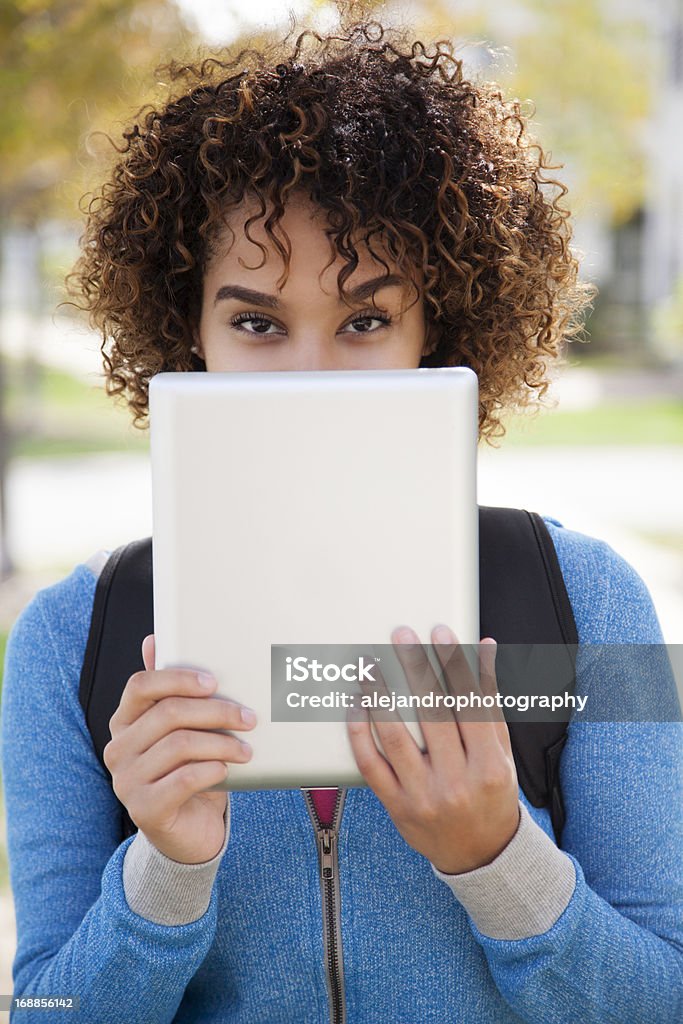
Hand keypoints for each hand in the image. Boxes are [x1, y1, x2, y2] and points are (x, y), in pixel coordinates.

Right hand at [103, 634, 256, 863]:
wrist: (189, 831)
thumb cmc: (187, 770)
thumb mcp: (180, 729)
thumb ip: (168, 690)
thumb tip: (152, 639)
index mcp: (124, 721)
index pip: (141, 686)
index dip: (178, 679)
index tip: (214, 682)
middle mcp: (118, 749)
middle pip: (168, 713)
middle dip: (216, 712)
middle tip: (249, 718)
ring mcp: (126, 781)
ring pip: (179, 745)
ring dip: (222, 743)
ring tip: (247, 748)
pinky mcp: (144, 810)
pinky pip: (184, 779)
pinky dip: (212, 770)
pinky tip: (227, 770)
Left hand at [346, 626, 519, 874]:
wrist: (481, 855)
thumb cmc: (492, 796)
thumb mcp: (503, 753)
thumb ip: (491, 702)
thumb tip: (485, 650)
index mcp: (489, 766)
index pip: (469, 705)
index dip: (455, 665)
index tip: (440, 634)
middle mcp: (456, 782)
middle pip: (431, 715)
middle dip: (415, 669)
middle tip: (401, 637)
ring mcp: (423, 796)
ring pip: (394, 738)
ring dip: (380, 697)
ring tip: (370, 667)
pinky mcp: (396, 806)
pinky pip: (370, 766)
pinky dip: (360, 733)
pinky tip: (356, 706)